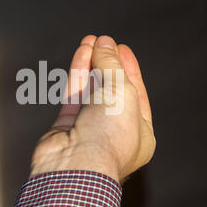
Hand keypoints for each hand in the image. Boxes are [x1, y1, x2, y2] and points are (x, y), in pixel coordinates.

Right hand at [30, 35, 155, 182]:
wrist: (75, 166)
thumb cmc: (107, 136)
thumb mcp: (121, 92)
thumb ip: (112, 65)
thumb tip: (104, 44)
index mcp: (140, 133)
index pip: (136, 93)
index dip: (129, 68)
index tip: (121, 47)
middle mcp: (115, 132)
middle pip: (112, 90)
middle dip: (108, 63)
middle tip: (103, 41)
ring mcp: (89, 130)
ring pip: (91, 91)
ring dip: (91, 64)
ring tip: (90, 41)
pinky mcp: (67, 126)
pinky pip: (74, 95)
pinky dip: (78, 73)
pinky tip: (80, 53)